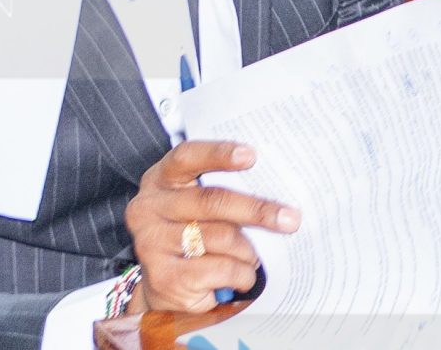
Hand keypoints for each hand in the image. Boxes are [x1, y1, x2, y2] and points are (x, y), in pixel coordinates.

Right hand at [124, 140, 299, 314]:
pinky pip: (221, 269)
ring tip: (254, 258)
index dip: (218, 153)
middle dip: (257, 210)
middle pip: (212, 201)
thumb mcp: (198, 206)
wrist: (163, 287)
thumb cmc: (191, 234)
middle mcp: (150, 208)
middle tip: (290, 218)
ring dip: (249, 251)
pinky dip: (242, 274)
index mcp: (161, 180)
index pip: (187, 157)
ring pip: (222, 238)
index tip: (251, 155)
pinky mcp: (165, 278)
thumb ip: (223, 191)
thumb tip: (276, 192)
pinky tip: (242, 278)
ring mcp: (153, 244)